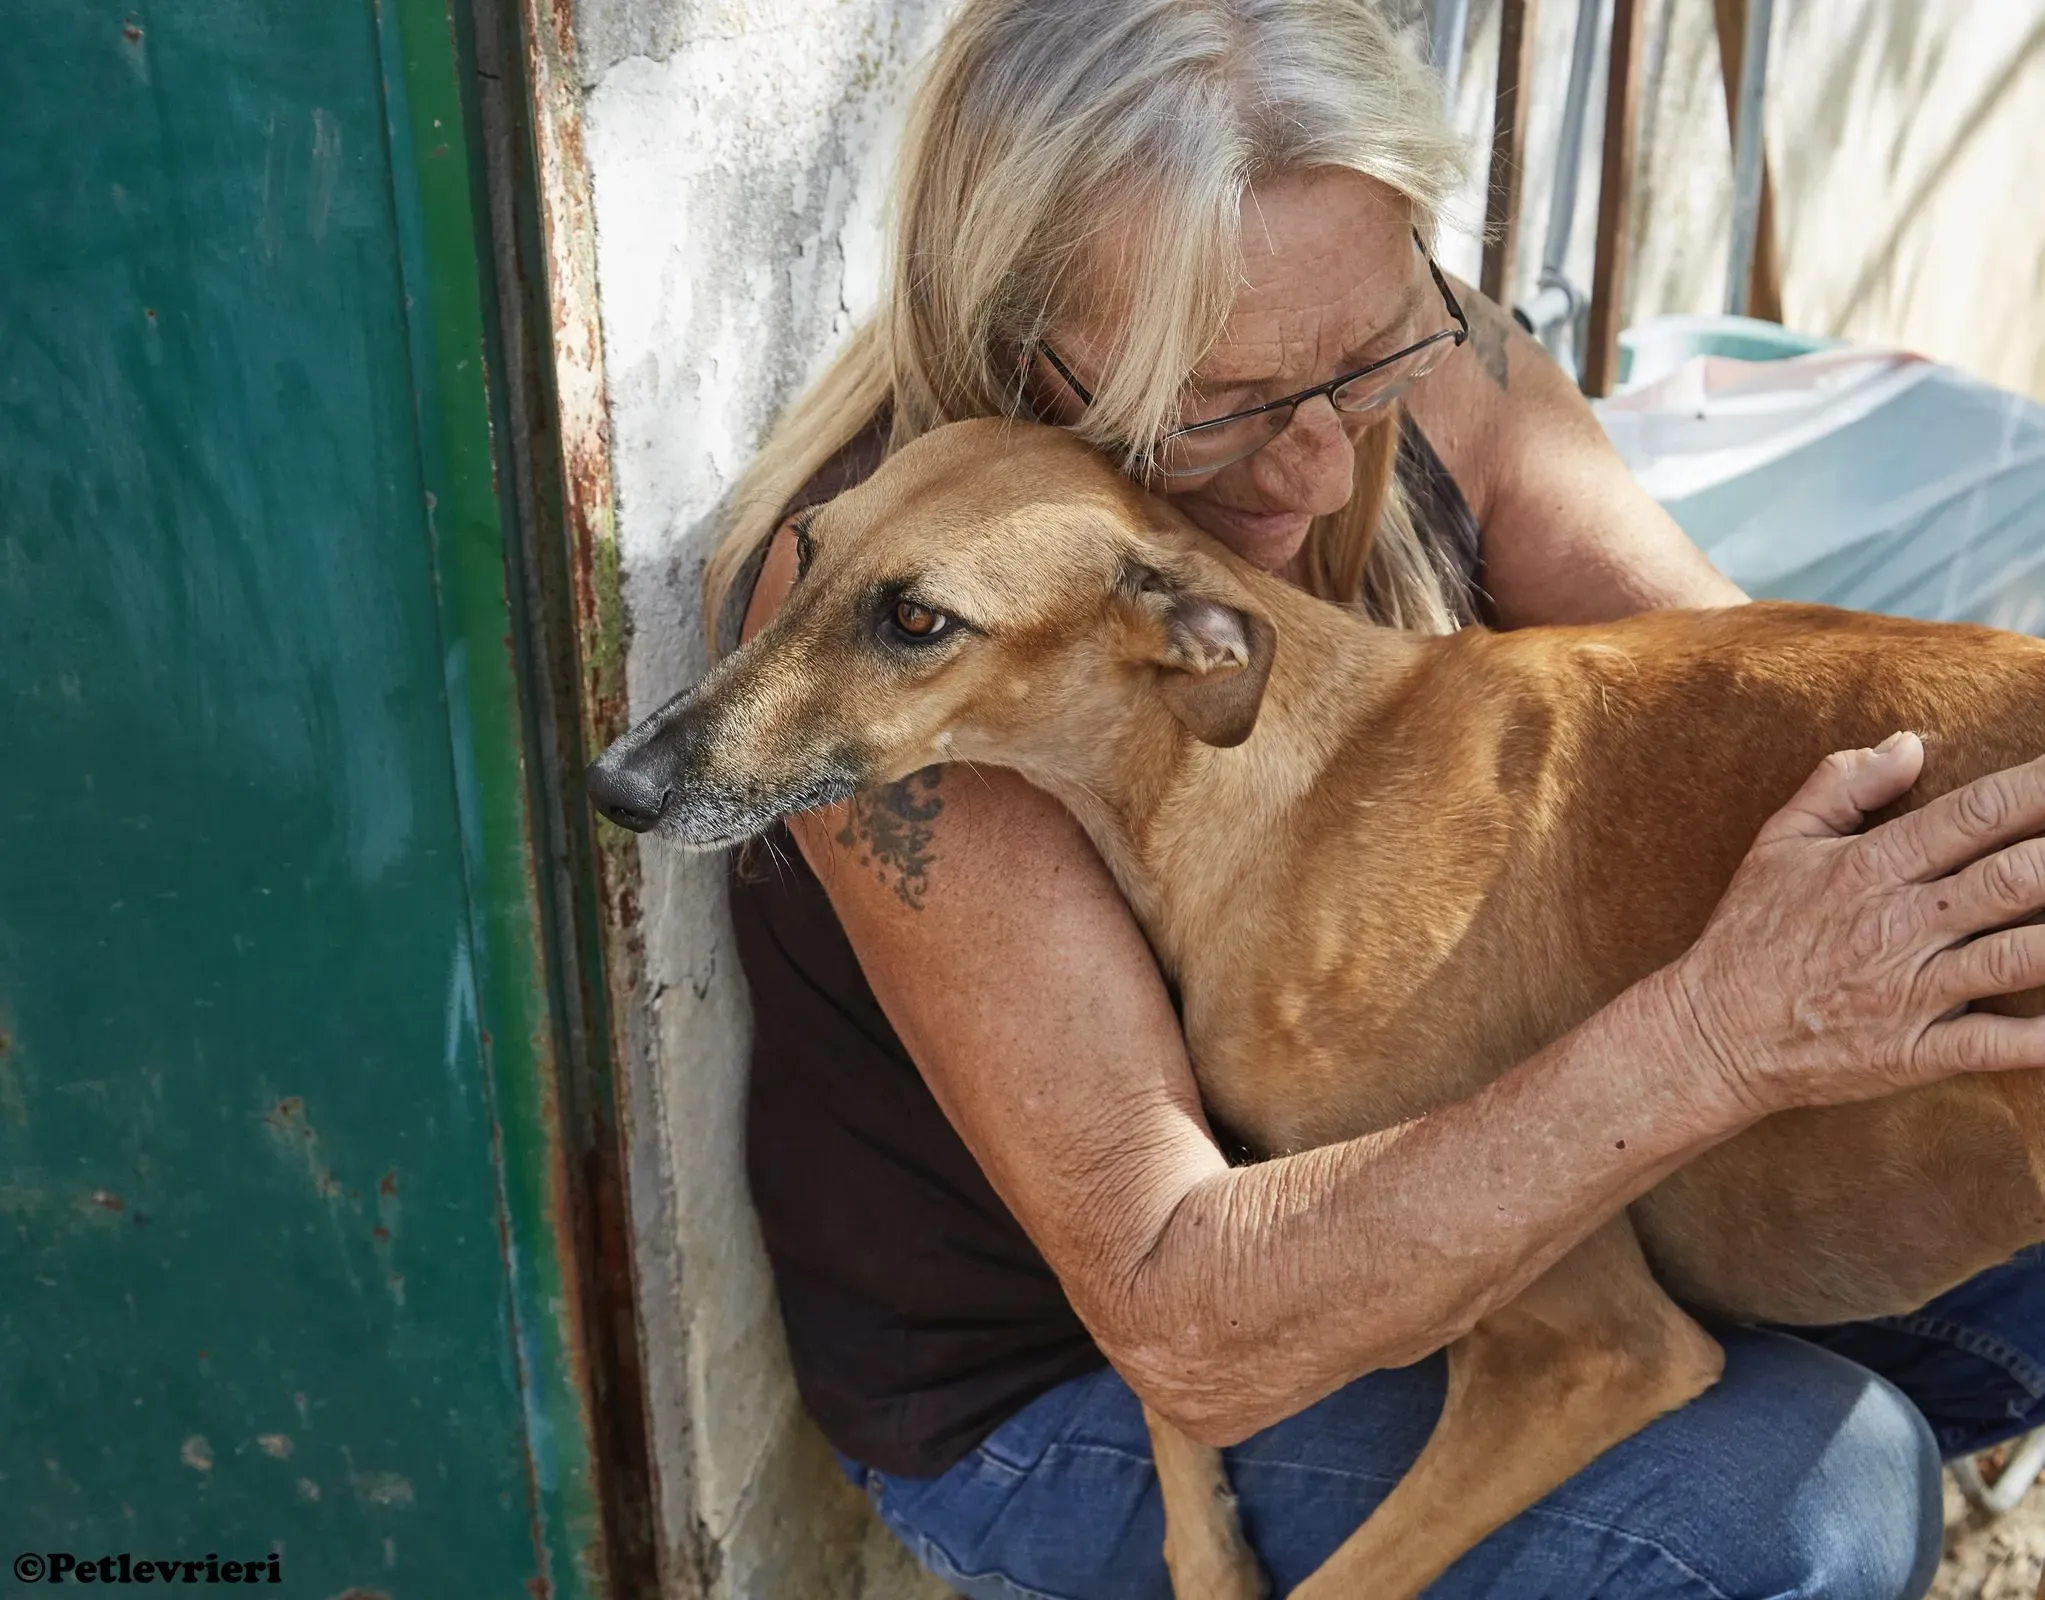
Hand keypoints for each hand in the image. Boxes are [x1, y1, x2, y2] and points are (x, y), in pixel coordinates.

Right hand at [1663, 732, 2044, 1121]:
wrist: (1710, 1034)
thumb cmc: (1749, 934)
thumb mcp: (1778, 843)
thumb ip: (1843, 784)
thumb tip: (1911, 743)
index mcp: (1869, 868)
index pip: (1973, 814)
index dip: (2039, 788)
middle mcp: (1897, 924)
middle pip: (2014, 879)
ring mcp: (1909, 992)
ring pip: (2019, 956)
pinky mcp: (1914, 1052)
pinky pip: (1997, 1045)